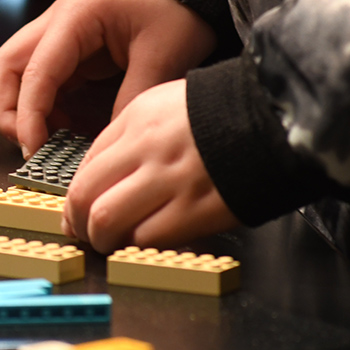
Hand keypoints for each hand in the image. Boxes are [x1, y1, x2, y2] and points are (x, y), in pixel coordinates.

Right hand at [0, 0, 216, 156]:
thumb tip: (105, 142)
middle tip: (29, 146)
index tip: (33, 150)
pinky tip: (61, 125)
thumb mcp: (163, 55)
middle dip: (7, 110)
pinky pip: (39, 78)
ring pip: (14, 72)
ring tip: (45, 139)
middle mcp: (55, 21)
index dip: (28, 116)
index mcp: (74, 16)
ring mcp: (58, 32)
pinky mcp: (68, 46)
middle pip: (4, 67)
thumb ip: (131, 99)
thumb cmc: (177, 7)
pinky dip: (40, 104)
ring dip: (18, 108)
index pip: (35, 71)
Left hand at [60, 79, 239, 252]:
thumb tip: (103, 173)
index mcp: (136, 120)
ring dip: (100, 238)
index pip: (85, 165)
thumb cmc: (222, 112)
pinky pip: (147, 237)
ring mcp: (169, 180)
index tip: (76, 210)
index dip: (74, 195)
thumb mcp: (164, 103)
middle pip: (84, 194)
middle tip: (84, 232)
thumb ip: (131, 135)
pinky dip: (135, 246)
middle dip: (77, 221)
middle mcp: (145, 149)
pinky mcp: (196, 209)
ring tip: (107, 243)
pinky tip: (139, 244)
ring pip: (106, 219)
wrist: (276, 117)